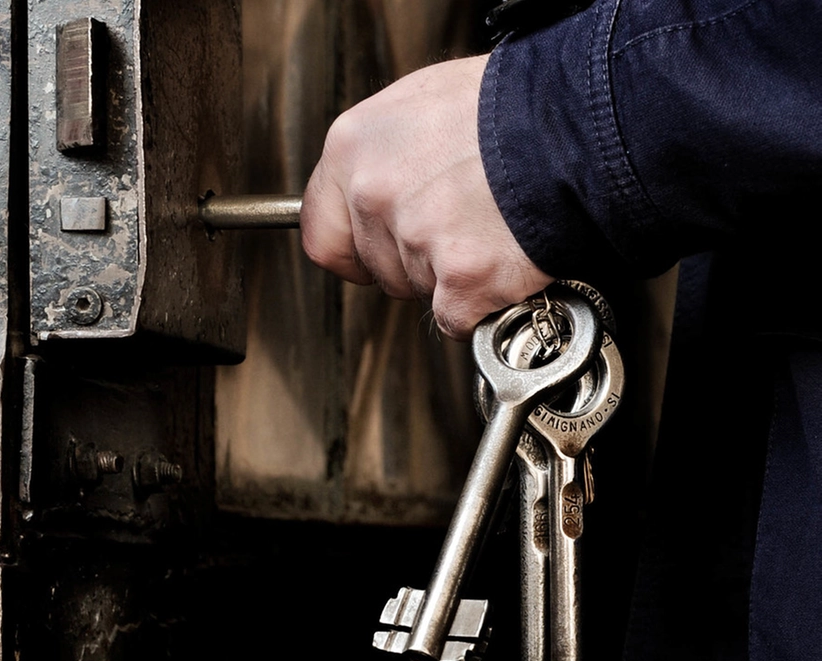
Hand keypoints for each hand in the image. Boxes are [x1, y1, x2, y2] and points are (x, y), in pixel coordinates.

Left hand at [300, 54, 552, 339]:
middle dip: (414, 259)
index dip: (352, 249)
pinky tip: (505, 260)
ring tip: (492, 226)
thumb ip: (386, 152)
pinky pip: (457, 316)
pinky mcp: (459, 280)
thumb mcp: (424, 102)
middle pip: (376, 266)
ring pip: (417, 289)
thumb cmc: (515, 103)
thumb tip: (378, 185)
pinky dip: (484, 303)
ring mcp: (414, 239)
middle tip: (461, 224)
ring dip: (453, 275)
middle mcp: (373, 193)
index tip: (370, 254)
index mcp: (354, 146)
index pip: (322, 229)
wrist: (580, 124)